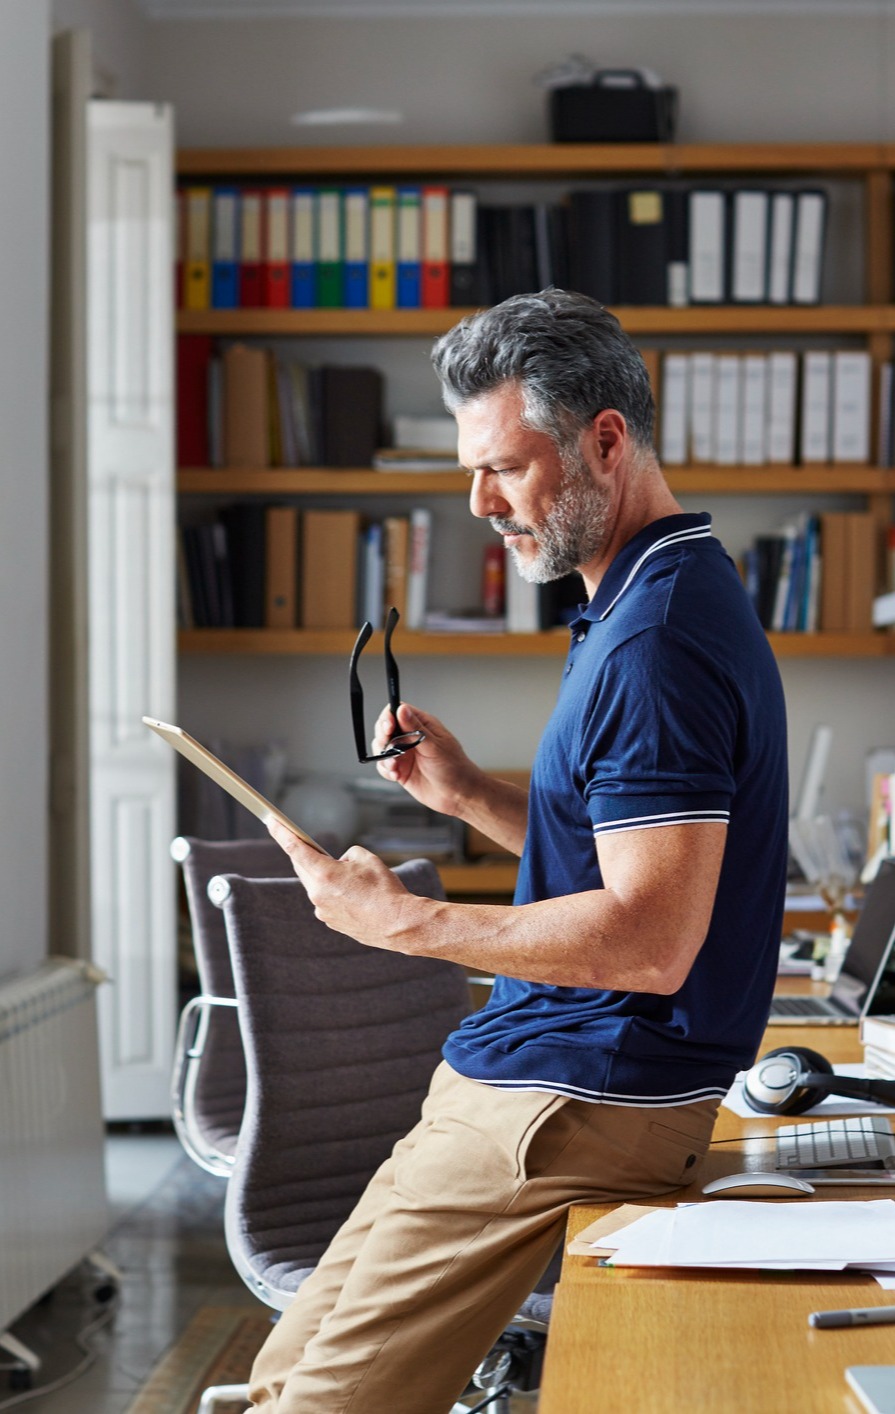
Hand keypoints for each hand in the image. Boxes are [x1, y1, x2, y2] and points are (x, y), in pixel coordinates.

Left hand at [267, 820, 427, 951]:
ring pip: (315, 885)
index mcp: (324, 874)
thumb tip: (340, 865)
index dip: (281, 833)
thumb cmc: (385, 890)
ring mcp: (322, 910)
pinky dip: (334, 893)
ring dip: (325, 876)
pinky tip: (353, 894)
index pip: (295, 848)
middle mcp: (318, 894)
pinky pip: (325, 900)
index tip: (271, 822)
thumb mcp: (367, 858)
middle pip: (303, 867)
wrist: (398, 924)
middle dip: (306, 855)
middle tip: (310, 845)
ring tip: (348, 876)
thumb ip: (347, 855)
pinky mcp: (330, 922)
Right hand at [371, 700, 480, 817]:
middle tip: (387, 748)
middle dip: (382, 737)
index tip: (388, 727)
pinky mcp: (401, 769)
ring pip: (382, 747)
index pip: (398, 711)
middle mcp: (411, 737)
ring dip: (384, 756)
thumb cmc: (455, 768)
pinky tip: (396, 775)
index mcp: (422, 725)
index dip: (389, 717)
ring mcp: (405, 753)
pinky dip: (386, 770)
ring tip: (394, 765)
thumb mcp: (435, 746)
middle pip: (385, 728)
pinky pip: (384, 766)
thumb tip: (401, 709)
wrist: (458, 795)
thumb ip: (415, 729)